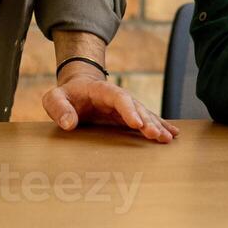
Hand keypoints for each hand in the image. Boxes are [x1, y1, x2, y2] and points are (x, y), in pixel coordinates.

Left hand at [42, 69, 180, 143]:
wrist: (78, 88)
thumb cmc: (66, 95)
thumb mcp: (54, 99)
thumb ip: (59, 108)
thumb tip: (69, 124)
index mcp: (102, 90)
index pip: (119, 98)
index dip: (129, 109)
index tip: (137, 123)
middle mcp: (119, 98)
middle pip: (137, 107)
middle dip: (148, 121)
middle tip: (157, 136)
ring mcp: (126, 107)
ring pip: (145, 114)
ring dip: (157, 126)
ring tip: (168, 139)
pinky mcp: (129, 116)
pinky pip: (146, 120)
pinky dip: (160, 126)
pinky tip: (172, 135)